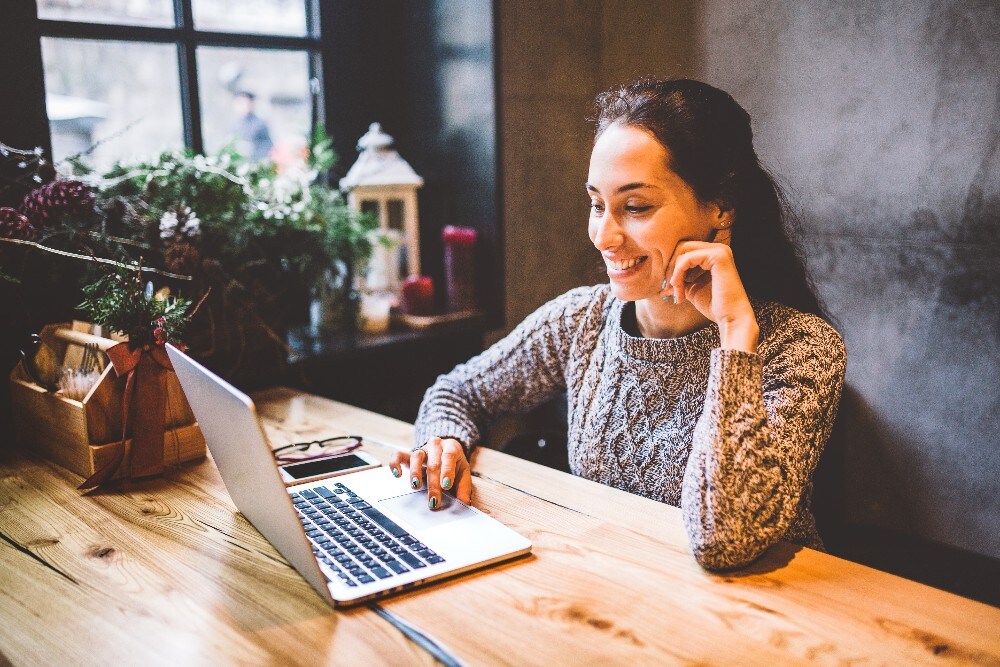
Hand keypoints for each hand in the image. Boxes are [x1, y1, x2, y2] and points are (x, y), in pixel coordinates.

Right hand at [389, 437, 471, 508]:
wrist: (446, 451)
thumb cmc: (454, 464)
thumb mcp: (463, 472)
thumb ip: (463, 487)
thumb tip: (464, 502)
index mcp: (451, 447)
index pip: (449, 457)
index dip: (447, 471)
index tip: (446, 486)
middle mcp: (435, 445)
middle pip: (433, 463)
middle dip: (433, 484)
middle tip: (434, 500)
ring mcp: (421, 449)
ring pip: (416, 457)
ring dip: (415, 473)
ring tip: (415, 486)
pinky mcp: (409, 455)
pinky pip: (399, 455)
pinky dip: (395, 464)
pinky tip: (397, 474)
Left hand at [660, 233, 758, 351]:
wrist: (730, 317)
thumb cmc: (714, 305)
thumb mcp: (692, 290)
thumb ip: (679, 282)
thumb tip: (662, 286)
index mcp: (713, 254)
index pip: (683, 250)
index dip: (671, 267)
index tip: (666, 287)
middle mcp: (718, 248)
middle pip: (681, 247)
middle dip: (670, 267)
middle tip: (667, 287)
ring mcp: (719, 250)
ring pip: (683, 252)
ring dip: (674, 272)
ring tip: (675, 291)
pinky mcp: (718, 256)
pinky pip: (687, 259)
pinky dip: (678, 273)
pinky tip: (678, 287)